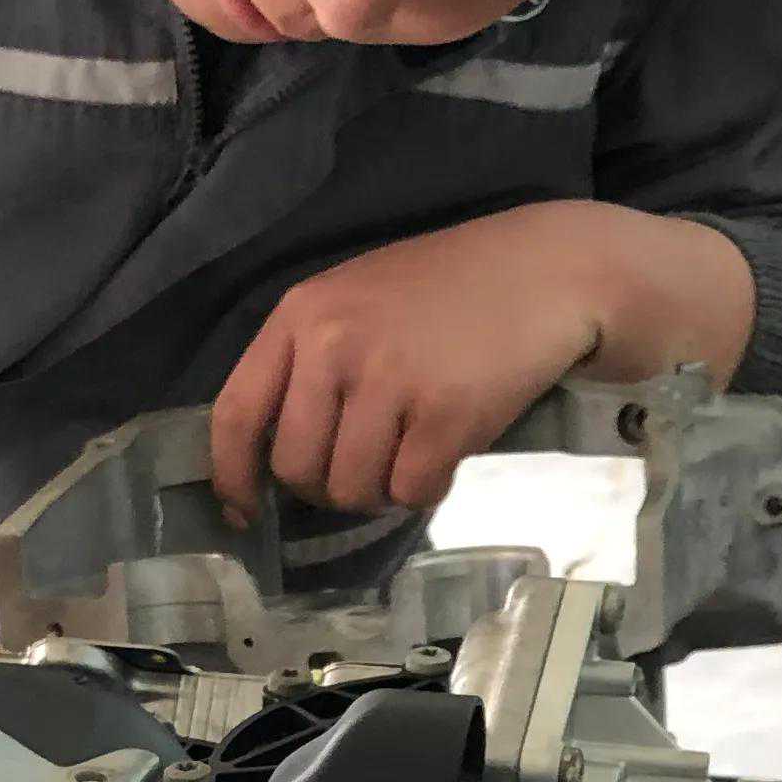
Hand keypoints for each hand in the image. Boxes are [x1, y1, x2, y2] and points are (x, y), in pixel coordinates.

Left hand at [210, 202, 759, 522]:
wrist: (548, 272)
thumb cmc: (451, 290)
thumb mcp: (358, 300)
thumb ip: (311, 364)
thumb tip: (275, 458)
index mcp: (302, 316)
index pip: (235, 413)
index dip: (233, 475)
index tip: (242, 509)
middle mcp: (335, 345)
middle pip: (296, 468)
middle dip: (328, 486)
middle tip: (367, 466)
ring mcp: (389, 379)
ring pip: (351, 490)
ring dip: (381, 489)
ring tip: (412, 449)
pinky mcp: (444, 413)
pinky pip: (410, 491)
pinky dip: (427, 487)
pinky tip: (447, 449)